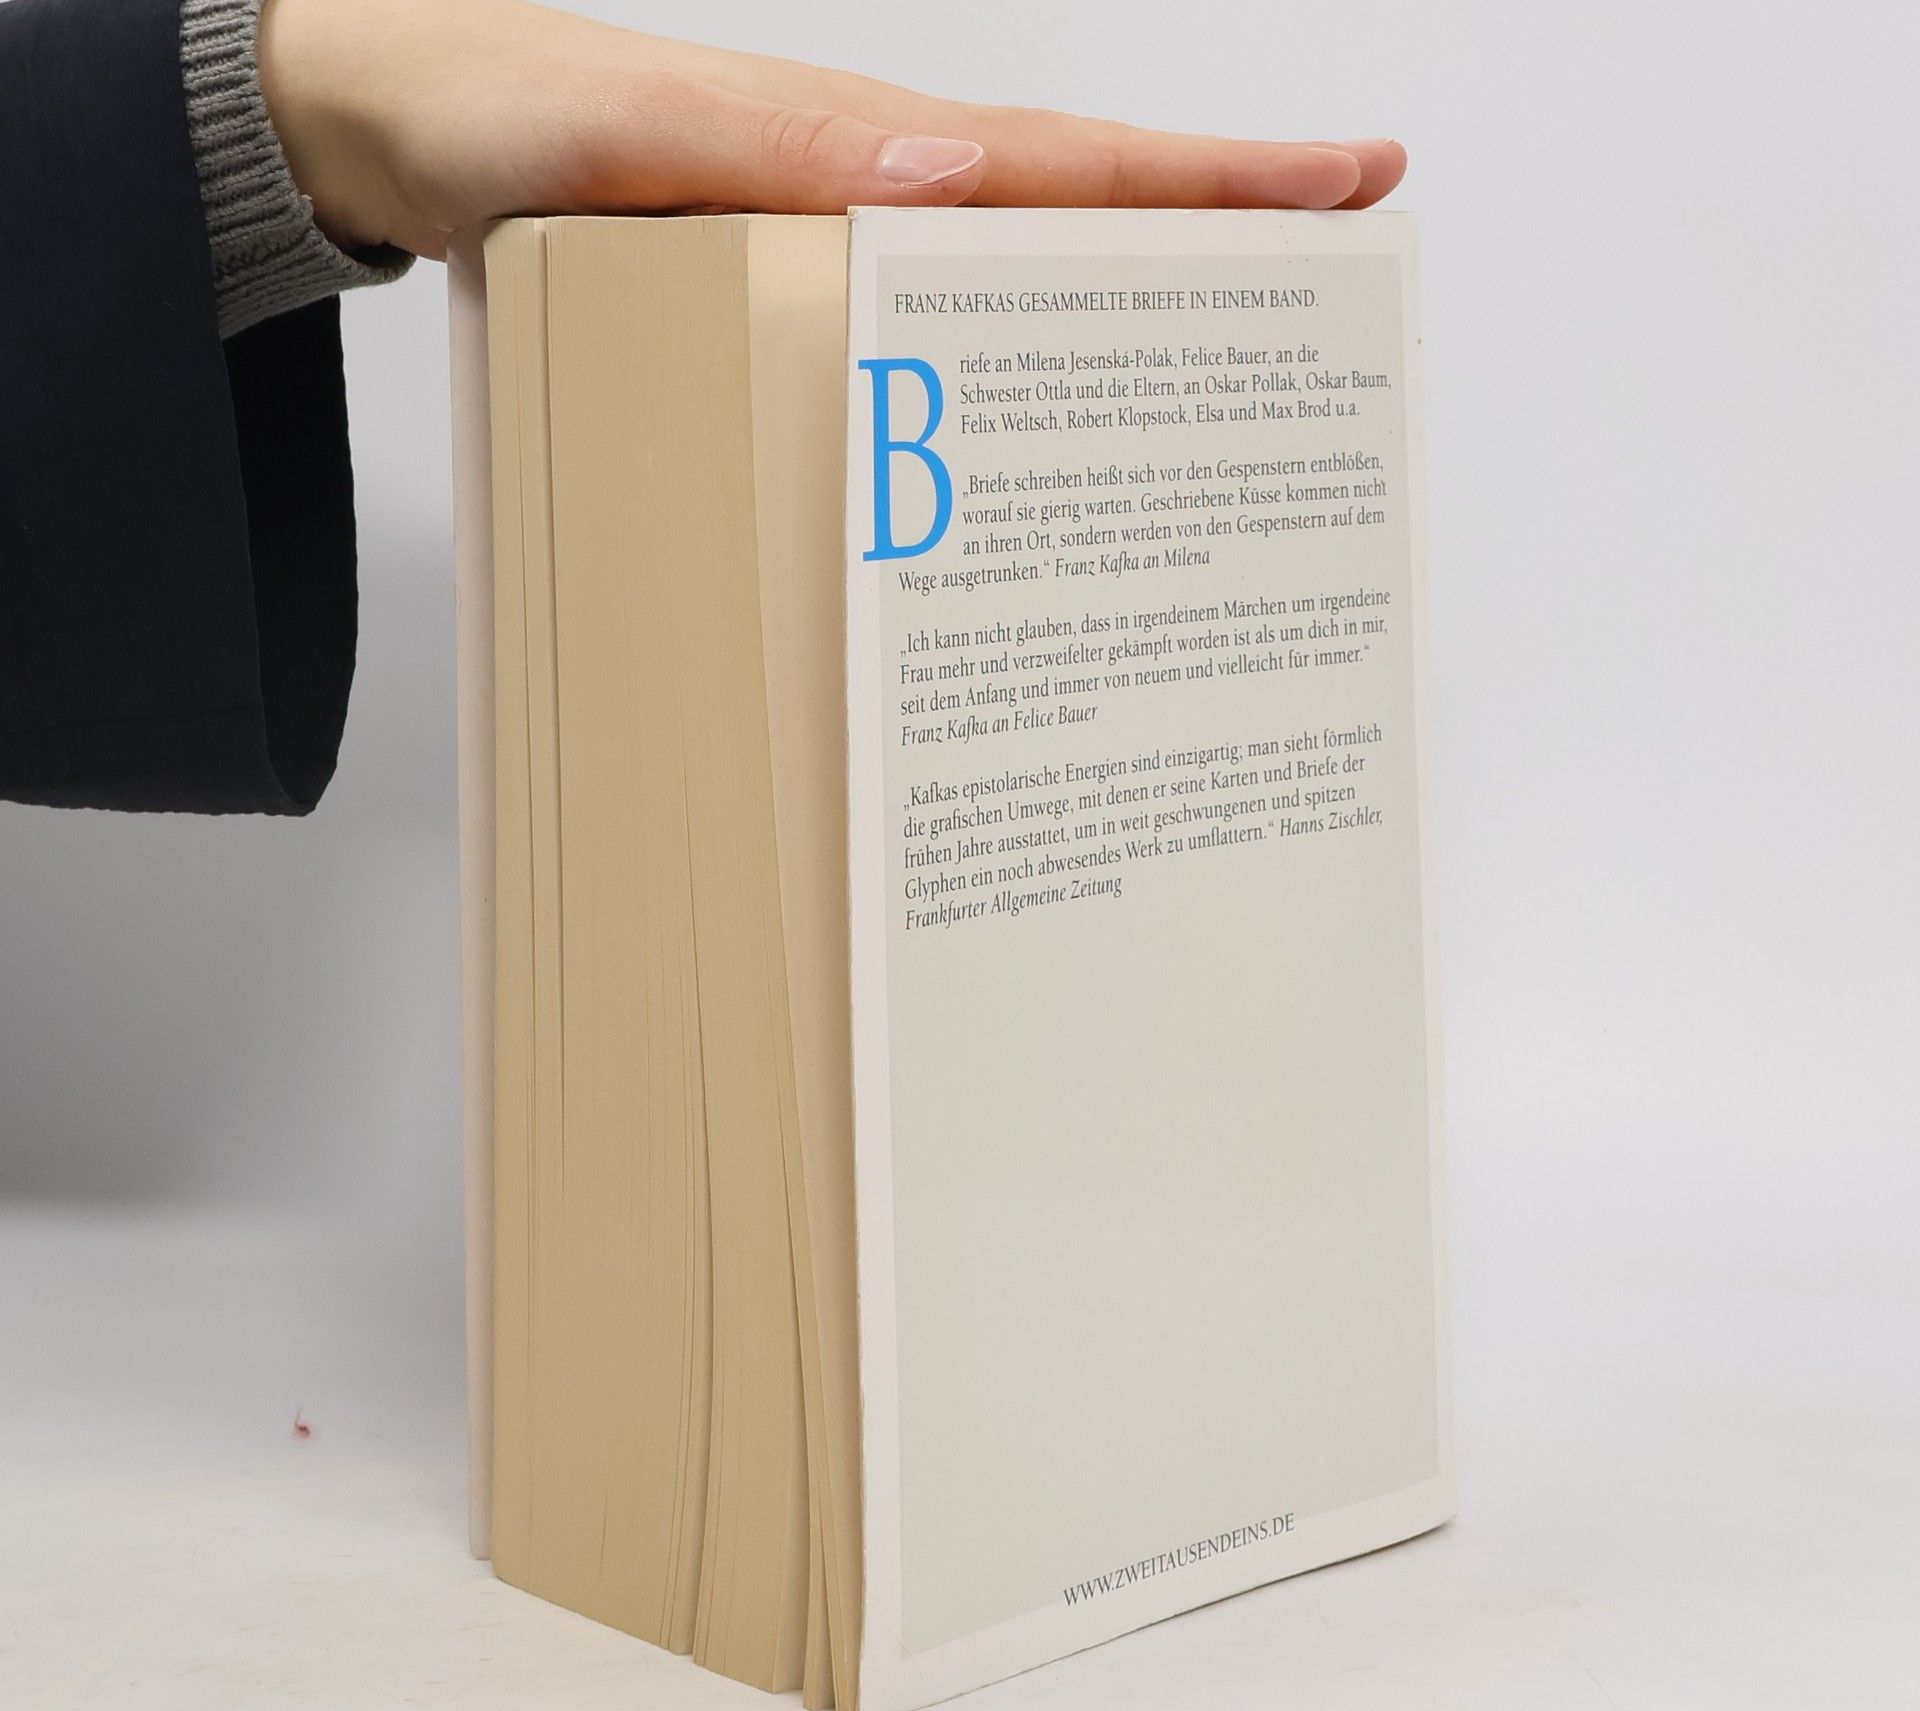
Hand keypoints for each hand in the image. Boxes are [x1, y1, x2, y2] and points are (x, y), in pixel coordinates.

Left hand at [259, 0, 1405, 260]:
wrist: (388, 136)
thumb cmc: (489, 116)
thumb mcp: (618, 125)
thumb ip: (766, 146)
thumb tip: (944, 178)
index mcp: (853, 141)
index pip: (1063, 164)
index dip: (1206, 180)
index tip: (1341, 181)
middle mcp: (865, 187)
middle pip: (1071, 215)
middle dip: (1213, 236)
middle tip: (1342, 264)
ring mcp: (832, 239)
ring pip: (1010, 277)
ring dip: (1122, 302)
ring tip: (1230, 357)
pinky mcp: (785, 288)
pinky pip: (920, 329)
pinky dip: (995, 360)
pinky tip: (1027, 411)